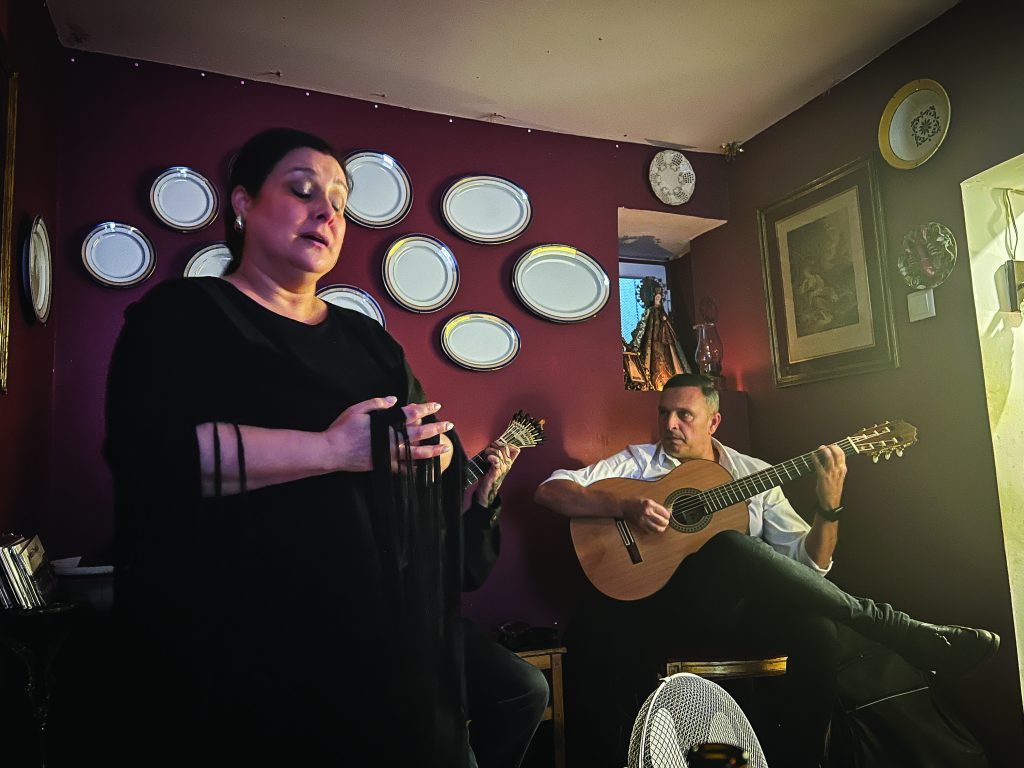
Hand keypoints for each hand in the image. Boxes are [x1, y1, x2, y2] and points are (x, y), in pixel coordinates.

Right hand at [323, 396, 451, 471]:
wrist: (332, 451)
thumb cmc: (343, 428)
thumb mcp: (358, 409)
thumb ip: (377, 403)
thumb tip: (394, 400)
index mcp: (387, 422)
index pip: (411, 413)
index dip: (425, 409)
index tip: (436, 406)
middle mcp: (392, 438)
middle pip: (419, 432)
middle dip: (435, 428)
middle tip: (449, 425)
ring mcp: (390, 453)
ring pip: (416, 452)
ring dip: (432, 449)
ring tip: (445, 447)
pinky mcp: (385, 465)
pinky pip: (404, 468)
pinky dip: (415, 469)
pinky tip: (426, 468)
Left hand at [474, 441, 520, 507]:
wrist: (487, 490)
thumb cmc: (490, 476)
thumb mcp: (496, 464)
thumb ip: (498, 455)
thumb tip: (496, 445)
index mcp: (508, 462)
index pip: (515, 450)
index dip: (509, 443)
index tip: (500, 442)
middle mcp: (507, 464)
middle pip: (506, 448)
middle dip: (497, 444)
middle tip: (490, 447)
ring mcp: (502, 468)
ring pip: (500, 452)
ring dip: (492, 450)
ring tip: (486, 452)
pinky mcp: (496, 472)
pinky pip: (497, 461)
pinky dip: (492, 457)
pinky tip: (488, 458)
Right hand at [622, 497, 670, 533]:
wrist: (623, 506)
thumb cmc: (635, 502)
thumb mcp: (647, 500)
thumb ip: (657, 506)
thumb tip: (668, 511)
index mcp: (649, 504)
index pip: (664, 512)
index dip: (668, 514)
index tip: (668, 515)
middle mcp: (647, 512)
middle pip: (662, 521)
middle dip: (666, 522)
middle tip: (666, 521)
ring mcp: (643, 520)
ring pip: (657, 529)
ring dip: (661, 528)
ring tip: (662, 527)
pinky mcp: (640, 526)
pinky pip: (650, 531)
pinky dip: (653, 531)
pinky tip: (654, 528)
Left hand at [811, 443, 846, 513]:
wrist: (831, 502)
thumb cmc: (833, 490)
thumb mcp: (840, 478)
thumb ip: (839, 469)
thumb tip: (835, 460)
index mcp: (843, 470)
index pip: (842, 455)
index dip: (837, 448)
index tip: (832, 445)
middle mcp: (838, 470)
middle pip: (837, 453)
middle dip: (831, 447)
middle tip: (825, 446)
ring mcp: (831, 473)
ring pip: (829, 457)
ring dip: (823, 450)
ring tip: (820, 448)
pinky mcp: (823, 476)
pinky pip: (818, 464)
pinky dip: (815, 458)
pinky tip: (812, 455)